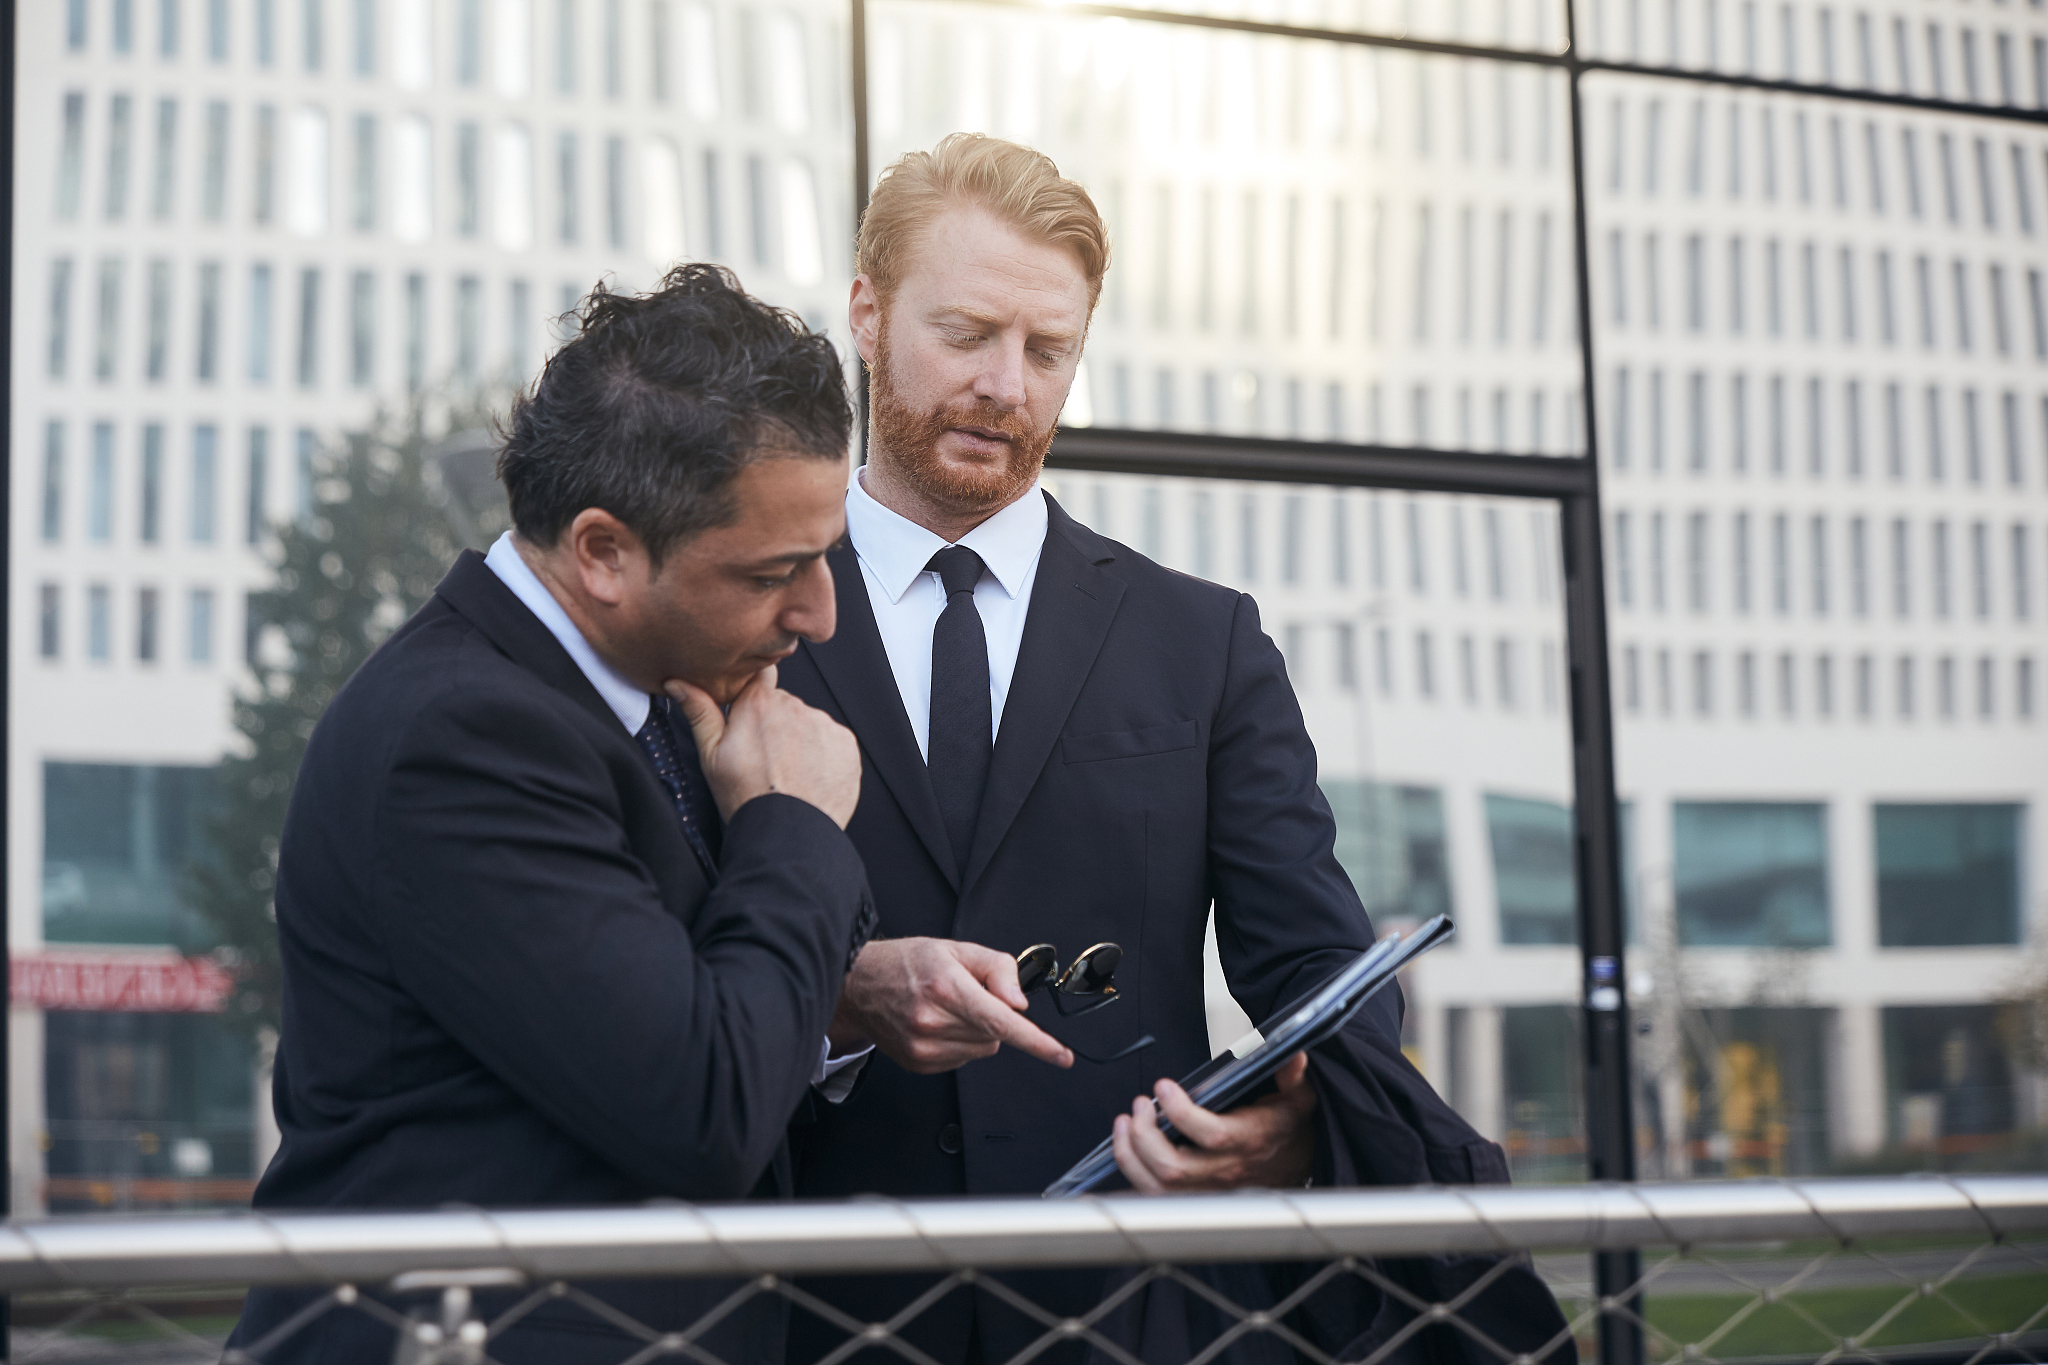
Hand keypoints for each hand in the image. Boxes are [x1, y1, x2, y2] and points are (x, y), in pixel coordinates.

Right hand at [668, 665, 860, 827]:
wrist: (787, 834)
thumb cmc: (748, 799)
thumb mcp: (711, 756)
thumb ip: (699, 712)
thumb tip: (680, 684)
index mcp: (758, 704)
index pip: (760, 675)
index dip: (755, 694)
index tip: (753, 713)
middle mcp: (794, 706)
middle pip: (784, 705)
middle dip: (776, 725)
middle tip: (766, 759)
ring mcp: (823, 724)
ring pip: (809, 724)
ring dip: (801, 741)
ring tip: (788, 773)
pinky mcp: (846, 743)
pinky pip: (833, 742)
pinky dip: (825, 756)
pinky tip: (809, 777)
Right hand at [828, 938, 1073, 1072]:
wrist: (860, 985)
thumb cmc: (908, 963)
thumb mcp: (957, 949)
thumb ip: (998, 969)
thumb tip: (1019, 1002)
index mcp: (947, 988)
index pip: (1001, 1022)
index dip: (1037, 1041)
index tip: (1061, 1055)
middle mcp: (933, 1022)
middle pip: (995, 1035)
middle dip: (993, 1016)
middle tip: (967, 994)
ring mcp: (924, 1048)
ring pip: (982, 1049)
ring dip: (977, 1031)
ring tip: (948, 1007)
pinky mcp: (919, 1064)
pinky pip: (962, 1059)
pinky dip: (960, 1043)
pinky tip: (938, 1023)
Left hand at [1111, 1052, 1316, 1192]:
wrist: (1295, 1167)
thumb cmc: (1288, 1131)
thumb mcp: (1297, 1099)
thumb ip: (1291, 1076)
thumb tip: (1293, 1055)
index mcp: (1249, 1142)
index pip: (1210, 1135)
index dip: (1180, 1112)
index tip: (1163, 1087)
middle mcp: (1226, 1171)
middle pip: (1173, 1167)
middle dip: (1146, 1134)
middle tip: (1139, 1105)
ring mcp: (1207, 1189)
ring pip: (1158, 1187)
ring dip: (1131, 1155)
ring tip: (1125, 1123)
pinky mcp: (1194, 1198)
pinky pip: (1155, 1197)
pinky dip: (1133, 1174)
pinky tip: (1126, 1148)